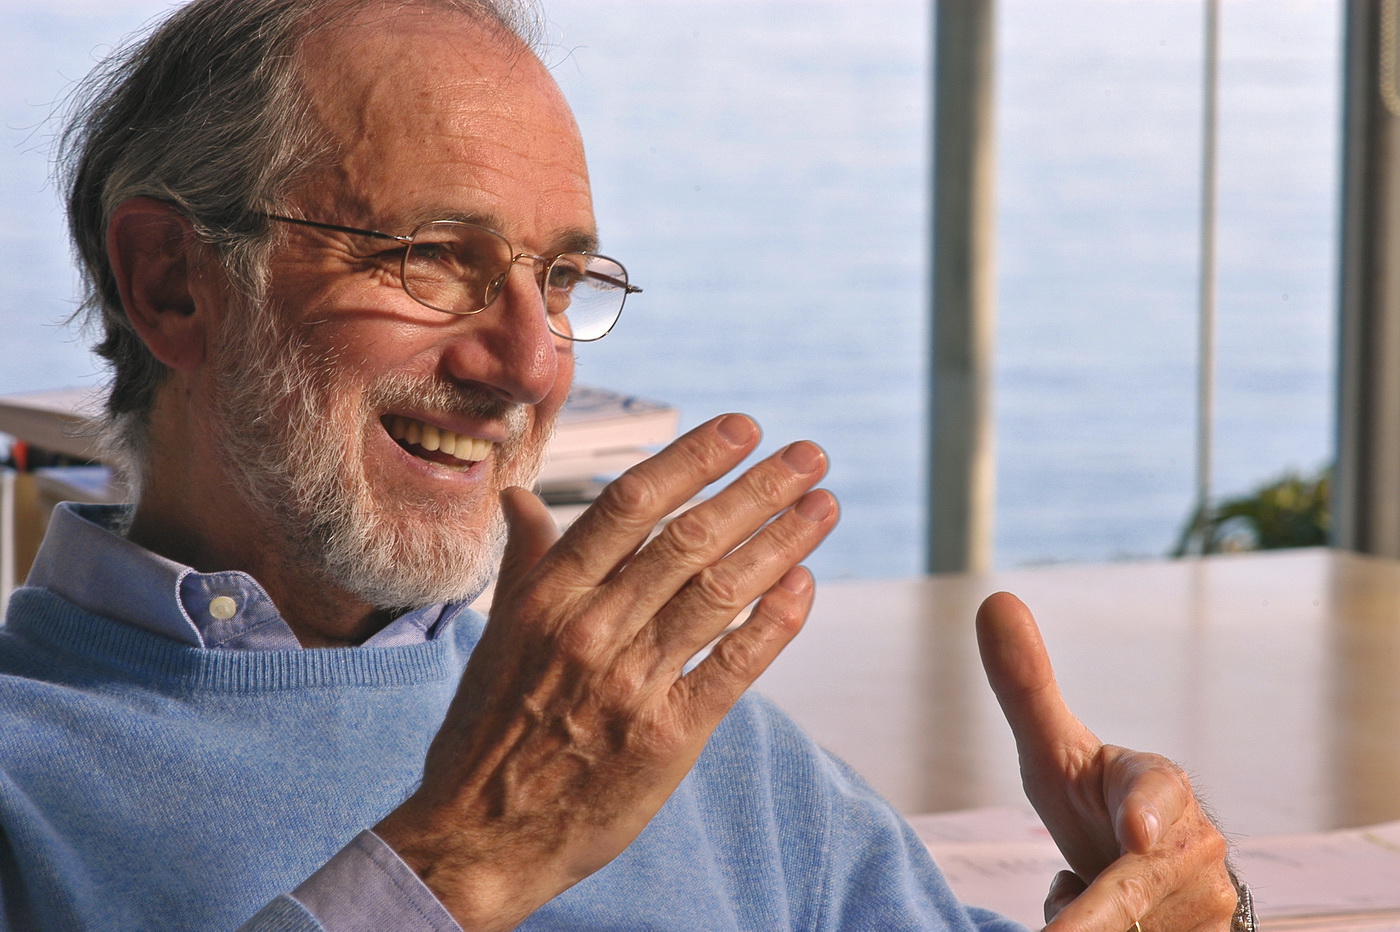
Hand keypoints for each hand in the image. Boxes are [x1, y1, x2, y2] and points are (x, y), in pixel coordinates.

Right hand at [375, 414, 838, 931]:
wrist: (480, 835)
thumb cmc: (487, 730)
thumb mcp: (498, 635)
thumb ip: (526, 560)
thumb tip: (521, 496)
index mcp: (547, 597)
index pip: (631, 504)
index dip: (694, 460)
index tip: (743, 429)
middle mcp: (591, 629)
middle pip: (689, 538)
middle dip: (758, 489)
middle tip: (808, 455)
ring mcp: (631, 683)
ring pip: (719, 591)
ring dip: (782, 541)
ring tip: (823, 505)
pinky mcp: (668, 735)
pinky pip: (734, 664)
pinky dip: (774, 620)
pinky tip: (804, 582)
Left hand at [976, 592, 1236, 931]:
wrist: (1140, 872)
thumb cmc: (1092, 802)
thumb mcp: (1054, 753)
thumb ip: (1025, 687)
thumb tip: (994, 599)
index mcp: (1161, 785)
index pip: (1158, 794)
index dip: (1148, 813)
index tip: (1135, 833)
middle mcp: (1199, 847)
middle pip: (1129, 892)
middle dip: (1091, 916)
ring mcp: (1210, 904)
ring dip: (1089, 927)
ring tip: (1084, 894)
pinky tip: (1095, 927)